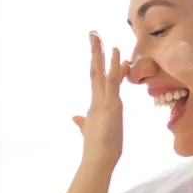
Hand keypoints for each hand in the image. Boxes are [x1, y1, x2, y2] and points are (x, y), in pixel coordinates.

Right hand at [72, 32, 128, 168]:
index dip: (100, 63)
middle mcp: (97, 100)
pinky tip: (118, 54)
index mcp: (95, 105)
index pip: (97, 79)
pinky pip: (113, 82)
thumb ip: (82, 124)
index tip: (104, 49)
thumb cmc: (98, 150)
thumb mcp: (91, 133)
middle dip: (95, 52)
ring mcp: (103, 101)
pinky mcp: (110, 105)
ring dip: (101, 53)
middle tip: (94, 33)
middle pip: (95, 70)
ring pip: (101, 72)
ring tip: (100, 36)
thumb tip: (75, 118)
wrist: (98, 160)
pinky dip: (115, 67)